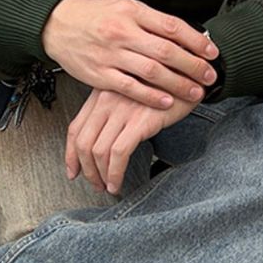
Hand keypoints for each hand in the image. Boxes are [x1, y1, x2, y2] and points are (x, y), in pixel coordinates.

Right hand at [43, 0, 218, 108]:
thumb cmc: (93, 15)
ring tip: (195, 91)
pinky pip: (130, 88)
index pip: (172, 27)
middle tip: (209, 75)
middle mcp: (123, 32)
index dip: (196, 41)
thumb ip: (150, 19)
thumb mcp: (123, 5)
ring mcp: (111, 55)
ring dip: (178, 84)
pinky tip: (166, 101)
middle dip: (193, 65)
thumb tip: (181, 33)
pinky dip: (150, 96)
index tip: (211, 52)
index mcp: (132, 12)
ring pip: (152, 72)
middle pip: (166, 51)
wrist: (56, 24)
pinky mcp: (100, 75)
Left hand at [65, 87, 199, 193]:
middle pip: (83, 143)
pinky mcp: (139, 121)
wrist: (191, 75)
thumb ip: (114, 110)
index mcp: (101, 94)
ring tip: (109, 187)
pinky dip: (115, 173)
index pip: (75, 128)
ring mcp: (122, 110)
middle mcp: (106, 100)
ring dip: (100, 176)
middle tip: (95, 184)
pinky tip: (118, 182)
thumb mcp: (132, 94)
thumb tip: (102, 142)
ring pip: (98, 151)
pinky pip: (118, 154)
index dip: (71, 155)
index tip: (74, 171)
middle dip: (86, 170)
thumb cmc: (164, 86)